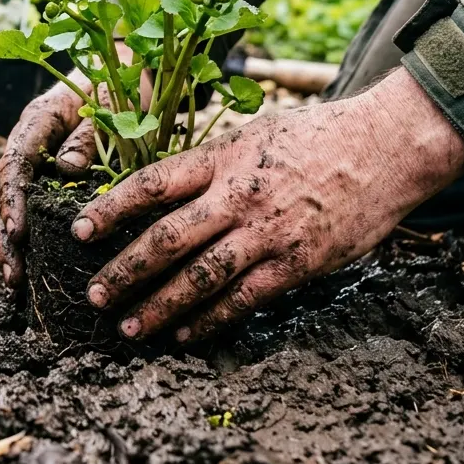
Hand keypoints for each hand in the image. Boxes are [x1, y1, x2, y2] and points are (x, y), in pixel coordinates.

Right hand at [0, 77, 104, 288]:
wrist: (124, 72)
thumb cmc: (117, 87)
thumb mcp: (109, 107)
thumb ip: (88, 136)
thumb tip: (66, 169)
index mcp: (37, 121)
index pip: (14, 163)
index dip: (13, 200)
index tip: (19, 233)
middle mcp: (25, 142)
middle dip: (2, 234)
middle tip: (14, 273)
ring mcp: (30, 160)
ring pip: (3, 204)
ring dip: (6, 242)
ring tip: (15, 281)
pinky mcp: (42, 176)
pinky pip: (23, 207)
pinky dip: (20, 238)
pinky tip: (28, 266)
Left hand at [72, 68, 463, 342]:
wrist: (385, 146)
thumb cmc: (315, 134)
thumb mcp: (253, 130)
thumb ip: (210, 161)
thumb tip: (161, 187)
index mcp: (221, 157)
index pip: (151, 184)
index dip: (110, 210)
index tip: (78, 230)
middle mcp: (237, 195)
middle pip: (165, 239)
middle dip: (123, 271)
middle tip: (93, 295)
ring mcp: (267, 232)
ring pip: (199, 277)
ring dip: (158, 307)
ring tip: (128, 328)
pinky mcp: (296, 263)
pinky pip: (243, 298)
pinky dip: (210, 319)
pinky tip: (184, 333)